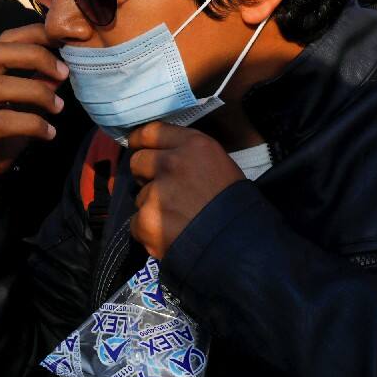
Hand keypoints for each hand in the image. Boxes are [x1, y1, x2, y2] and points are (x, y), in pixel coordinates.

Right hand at [0, 24, 67, 185]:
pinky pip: (1, 122)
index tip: (62, 40)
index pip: (2, 41)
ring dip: (37, 92)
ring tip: (59, 107)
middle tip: (65, 72)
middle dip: (36, 56)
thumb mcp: (19, 111)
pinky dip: (31, 124)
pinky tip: (49, 133)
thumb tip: (61, 72)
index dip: (32, 34)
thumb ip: (35, 90)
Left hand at [128, 122, 244, 259]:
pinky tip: (169, 236)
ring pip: (139, 195)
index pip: (152, 131)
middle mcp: (171, 163)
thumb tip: (163, 157)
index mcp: (193, 145)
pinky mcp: (147, 219)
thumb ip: (190, 156)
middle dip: (144, 175)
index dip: (140, 139)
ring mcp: (156, 192)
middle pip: (138, 161)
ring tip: (176, 220)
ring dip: (151, 207)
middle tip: (161, 190)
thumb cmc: (236, 205)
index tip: (136, 145)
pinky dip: (148, 231)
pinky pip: (137, 222)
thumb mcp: (220, 165)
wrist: (239, 245)